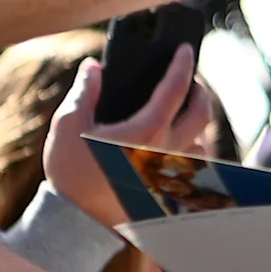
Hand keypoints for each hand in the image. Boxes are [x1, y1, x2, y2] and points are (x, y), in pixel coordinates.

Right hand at [44, 48, 219, 228]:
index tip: (185, 49)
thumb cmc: (72, 173)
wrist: (76, 222)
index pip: (176, 87)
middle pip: (202, 113)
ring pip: (202, 144)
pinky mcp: (170, 192)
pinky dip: (191, 152)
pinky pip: (193, 169)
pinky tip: (177, 147)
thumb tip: (93, 67)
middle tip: (192, 80)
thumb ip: (84, 92)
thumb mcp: (68, 125)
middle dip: (201, 90)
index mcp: (146, 130)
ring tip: (183, 114)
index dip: (182, 63)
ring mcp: (172, 175)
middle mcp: (167, 151)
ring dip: (197, 125)